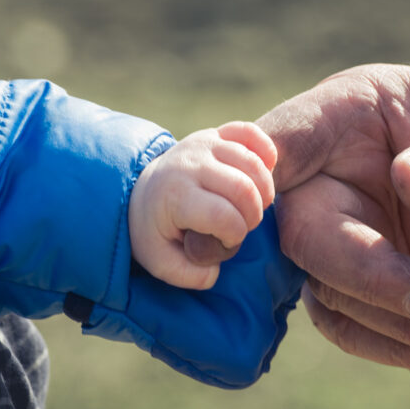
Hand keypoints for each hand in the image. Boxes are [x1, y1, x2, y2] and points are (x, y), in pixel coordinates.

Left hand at [129, 121, 276, 288]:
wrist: (144, 192)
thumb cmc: (157, 230)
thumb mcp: (161, 262)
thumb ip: (188, 275)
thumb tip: (214, 270)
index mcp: (175, 196)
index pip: (223, 216)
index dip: (235, 236)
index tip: (225, 241)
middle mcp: (189, 164)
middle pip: (244, 188)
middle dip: (254, 215)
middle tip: (245, 225)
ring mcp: (203, 144)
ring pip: (253, 163)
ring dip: (264, 190)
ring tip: (254, 205)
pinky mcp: (216, 133)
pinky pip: (250, 133)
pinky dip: (265, 151)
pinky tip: (263, 171)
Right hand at [263, 64, 409, 373]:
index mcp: (351, 114)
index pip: (285, 138)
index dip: (258, 176)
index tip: (262, 211)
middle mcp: (330, 175)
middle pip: (297, 229)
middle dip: (364, 274)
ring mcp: (339, 234)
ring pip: (324, 288)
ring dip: (394, 323)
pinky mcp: (356, 287)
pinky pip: (346, 325)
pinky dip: (394, 347)